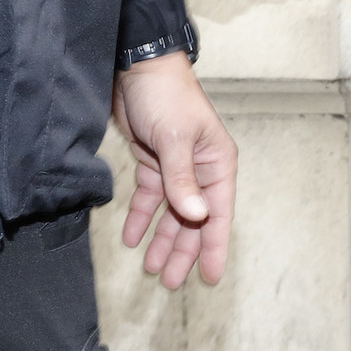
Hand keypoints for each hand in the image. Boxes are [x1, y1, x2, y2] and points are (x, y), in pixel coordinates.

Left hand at [113, 54, 235, 289]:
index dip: (213, 247)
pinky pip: (150, 198)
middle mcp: (201, 171)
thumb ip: (182, 180)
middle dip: (182, 251)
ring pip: (171, 214)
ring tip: (151, 268)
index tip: (209, 277)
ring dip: (162, 240)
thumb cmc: (167, 97)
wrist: (139, 67)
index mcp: (217, 166)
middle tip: (170, 282)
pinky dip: (142, 218)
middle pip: (193, 220)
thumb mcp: (175, 139)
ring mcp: (177, 168)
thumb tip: (196, 216)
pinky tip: (132, 238)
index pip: (218, 215)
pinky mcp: (153, 162)